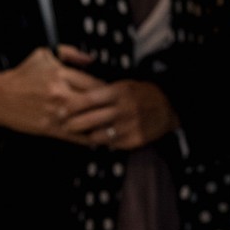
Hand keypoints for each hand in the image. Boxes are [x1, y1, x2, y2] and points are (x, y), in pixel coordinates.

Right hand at [0, 47, 115, 141]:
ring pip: (87, 121)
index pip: (94, 82)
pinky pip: (75, 136)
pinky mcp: (50, 129)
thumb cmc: (21, 76)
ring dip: (102, 122)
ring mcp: (55, 114)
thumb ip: (71, 54)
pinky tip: (99, 136)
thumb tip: (92, 59)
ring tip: (114, 123)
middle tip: (117, 107)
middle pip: (94, 102)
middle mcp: (59, 95)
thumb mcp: (44, 54)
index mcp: (60, 75)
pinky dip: (89, 137)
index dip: (108, 88)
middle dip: (108, 105)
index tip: (114, 90)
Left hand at [60, 79, 177, 150]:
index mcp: (119, 92)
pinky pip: (110, 144)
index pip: (88, 99)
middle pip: (89, 119)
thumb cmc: (140, 93)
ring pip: (97, 135)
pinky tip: (98, 137)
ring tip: (79, 133)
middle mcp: (124, 109)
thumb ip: (100, 89)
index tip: (61, 111)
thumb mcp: (122, 84)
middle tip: (64, 125)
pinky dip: (102, 141)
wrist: (168, 106)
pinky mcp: (134, 140)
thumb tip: (72, 93)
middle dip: (72, 124)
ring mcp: (129, 126)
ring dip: (85, 135)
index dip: (71, 106)